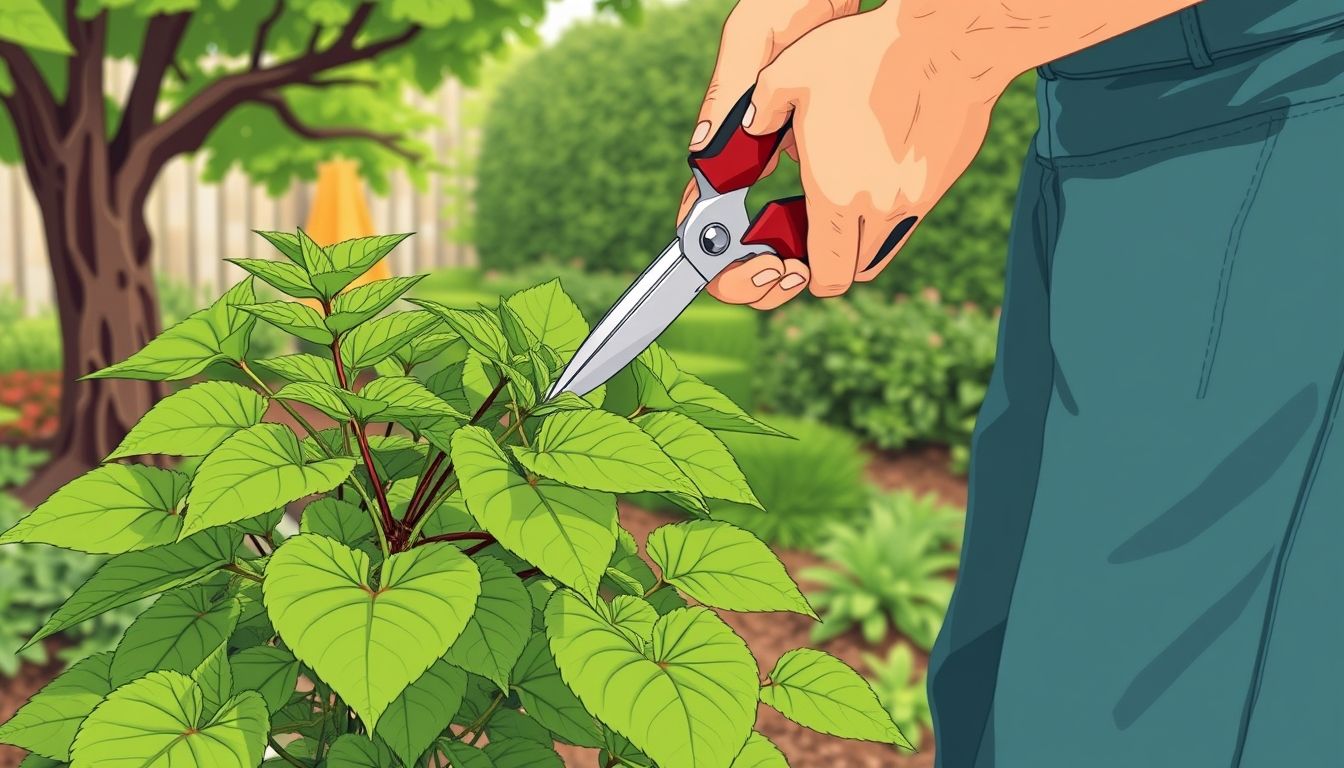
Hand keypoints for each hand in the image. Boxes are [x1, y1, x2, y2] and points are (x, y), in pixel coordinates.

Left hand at [706, 0, 1202, 307]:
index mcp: (835, 195)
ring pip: (880, 250)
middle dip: (827, 262)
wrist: (948, 40)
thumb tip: (745, 131)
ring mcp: (916, 201)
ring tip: (840, 202)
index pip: (823, 277)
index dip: (803, 277)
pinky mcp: (939, 184)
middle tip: (810, 229)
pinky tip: (873, 174)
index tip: (789, 257)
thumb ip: (757, 115)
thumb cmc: (866, 54)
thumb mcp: (788, 76)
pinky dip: (885, 214)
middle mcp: (879, 209)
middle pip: (851, 272)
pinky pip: (906, 218)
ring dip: (856, 241)